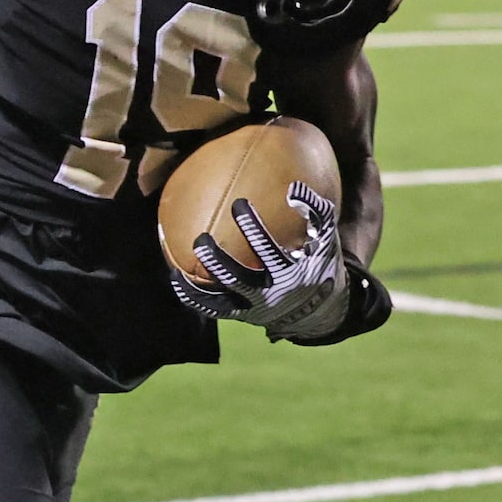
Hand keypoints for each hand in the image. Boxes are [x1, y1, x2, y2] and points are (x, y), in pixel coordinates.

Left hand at [175, 182, 352, 340]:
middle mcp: (268, 293)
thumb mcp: (326, 241)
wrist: (319, 312)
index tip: (237, 203)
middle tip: (201, 239)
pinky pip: (212, 308)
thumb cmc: (321, 265)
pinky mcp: (241, 314)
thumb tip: (293, 187)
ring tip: (186, 256)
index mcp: (289, 274)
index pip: (267, 250)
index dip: (252, 228)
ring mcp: (252, 306)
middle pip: (238, 277)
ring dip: (201, 279)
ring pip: (222, 295)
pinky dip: (192, 295)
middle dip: (218, 260)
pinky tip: (175, 277)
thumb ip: (315, 212)